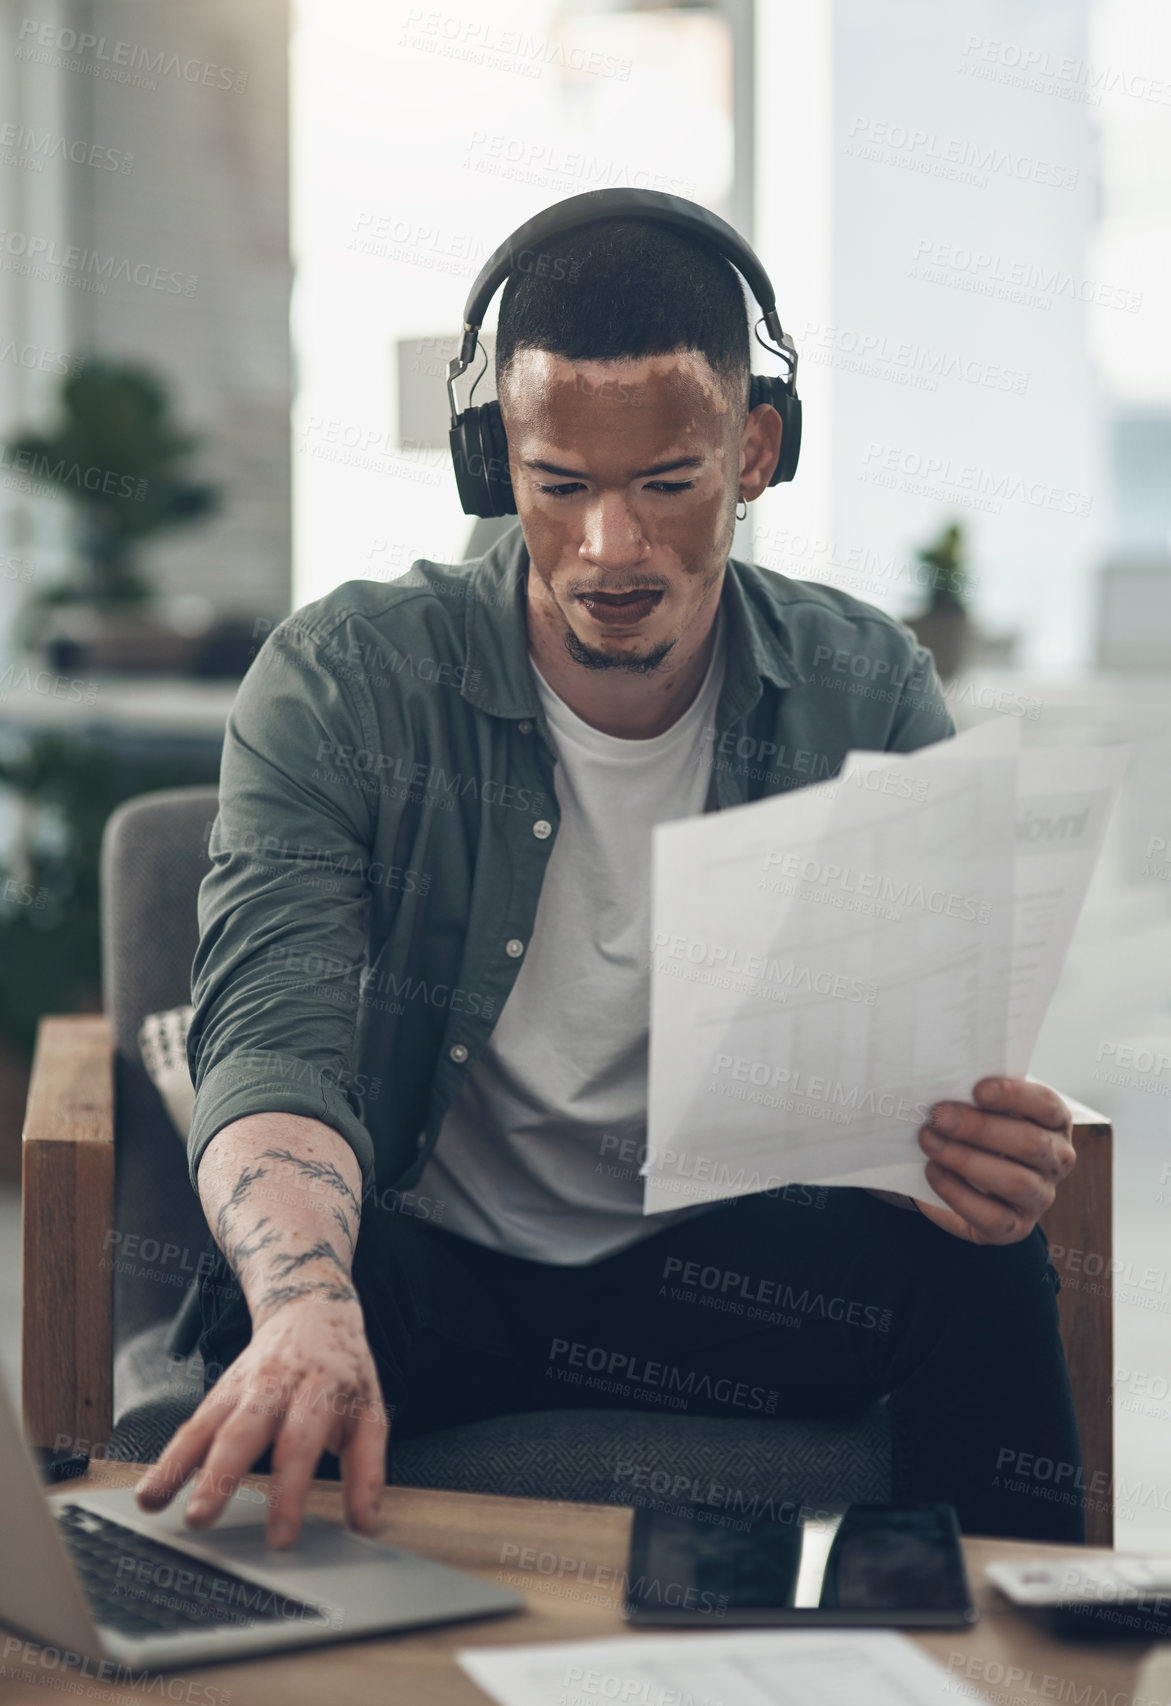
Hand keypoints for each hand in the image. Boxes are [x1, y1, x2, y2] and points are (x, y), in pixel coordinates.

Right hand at [133, 1296, 389, 1547]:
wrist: (309, 1310)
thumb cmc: (341, 1371)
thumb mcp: (369, 1410)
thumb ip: (367, 1467)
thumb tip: (365, 1524)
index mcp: (318, 1390)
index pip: (300, 1444)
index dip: (289, 1492)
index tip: (279, 1538)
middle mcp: (273, 1387)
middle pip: (243, 1432)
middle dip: (219, 1476)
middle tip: (200, 1518)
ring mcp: (240, 1388)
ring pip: (205, 1426)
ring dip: (177, 1465)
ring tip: (153, 1501)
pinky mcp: (217, 1394)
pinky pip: (190, 1427)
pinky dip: (168, 1457)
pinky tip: (150, 1490)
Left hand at [914, 1077, 1075, 1244]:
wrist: (967, 1180)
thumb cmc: (976, 1133)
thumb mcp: (981, 1110)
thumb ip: (973, 1099)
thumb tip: (941, 1088)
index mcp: (1054, 1122)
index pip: (1046, 1105)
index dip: (1014, 1096)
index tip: (978, 1090)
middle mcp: (1056, 1160)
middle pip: (1029, 1143)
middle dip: (980, 1128)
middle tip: (939, 1116)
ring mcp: (1040, 1196)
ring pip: (1016, 1182)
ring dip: (966, 1160)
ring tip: (929, 1142)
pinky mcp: (1016, 1227)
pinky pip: (993, 1216)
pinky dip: (958, 1194)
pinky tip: (933, 1172)